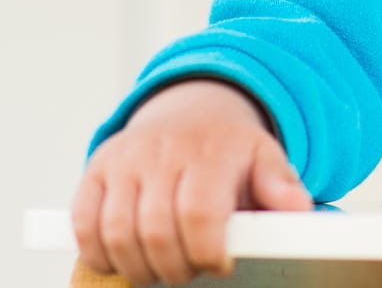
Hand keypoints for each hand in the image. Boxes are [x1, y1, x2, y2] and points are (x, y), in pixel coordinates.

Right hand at [72, 79, 311, 284]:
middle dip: (173, 267)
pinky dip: (98, 253)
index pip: (199, 212)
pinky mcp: (96, 170)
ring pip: (116, 232)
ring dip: (137, 267)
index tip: (219, 266)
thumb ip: (281, 186)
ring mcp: (125, 161)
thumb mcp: (265, 158)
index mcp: (210, 152)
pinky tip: (122, 262)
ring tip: (160, 271)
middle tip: (188, 273)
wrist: (191, 111)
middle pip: (155, 230)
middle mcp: (162, 153)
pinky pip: (83, 223)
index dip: (206, 251)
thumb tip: (298, 210)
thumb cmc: (230, 149)